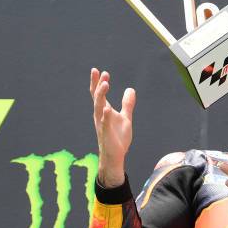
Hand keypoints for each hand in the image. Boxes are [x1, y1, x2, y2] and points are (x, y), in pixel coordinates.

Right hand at [89, 68, 135, 187]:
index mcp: (104, 111)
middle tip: (100, 72)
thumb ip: (127, 104)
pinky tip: (107, 108)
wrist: (115, 156)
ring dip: (101, 96)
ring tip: (105, 84)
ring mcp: (102, 125)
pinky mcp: (106, 134)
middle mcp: (100, 116)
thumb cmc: (118, 138)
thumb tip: (131, 89)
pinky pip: (105, 124)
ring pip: (99, 108)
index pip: (99, 94)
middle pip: (97, 97)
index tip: (99, 70)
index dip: (98, 82)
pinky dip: (105, 116)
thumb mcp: (125, 118)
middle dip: (98, 85)